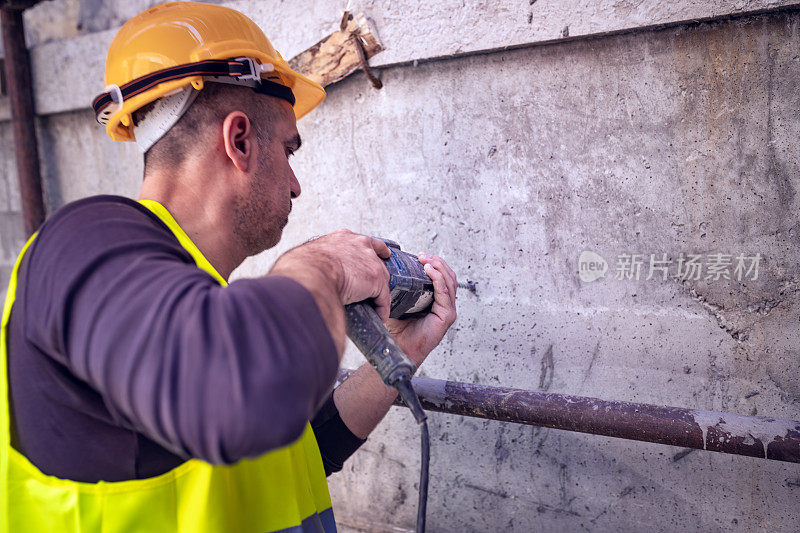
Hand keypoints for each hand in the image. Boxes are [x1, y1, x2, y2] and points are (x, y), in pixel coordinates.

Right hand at [272, 229, 392, 320]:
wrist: (310, 273)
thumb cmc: (302, 267)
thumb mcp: (310, 256)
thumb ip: (316, 261)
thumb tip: (308, 274)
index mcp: (342, 238)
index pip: (364, 241)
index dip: (375, 249)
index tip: (382, 253)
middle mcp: (360, 245)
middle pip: (377, 260)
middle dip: (378, 273)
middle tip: (377, 286)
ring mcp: (370, 261)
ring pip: (381, 280)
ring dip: (378, 294)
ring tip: (375, 306)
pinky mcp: (376, 279)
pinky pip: (383, 297)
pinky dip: (381, 308)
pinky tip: (379, 316)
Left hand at [385, 253, 457, 366]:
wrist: (397, 348)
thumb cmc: (398, 329)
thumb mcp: (397, 302)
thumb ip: (398, 288)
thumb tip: (386, 269)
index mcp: (436, 301)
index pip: (442, 277)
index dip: (434, 263)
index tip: (420, 256)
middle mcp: (444, 304)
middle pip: (448, 275)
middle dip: (437, 262)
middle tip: (422, 255)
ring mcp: (447, 310)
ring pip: (449, 281)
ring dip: (438, 267)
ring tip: (426, 260)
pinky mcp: (446, 316)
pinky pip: (445, 293)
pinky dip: (438, 279)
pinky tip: (429, 271)